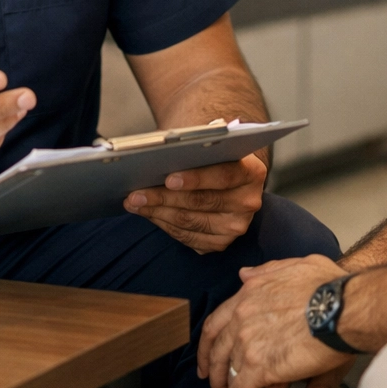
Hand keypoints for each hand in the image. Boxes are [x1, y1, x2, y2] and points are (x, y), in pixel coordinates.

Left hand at [124, 152, 265, 252]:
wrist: (226, 172)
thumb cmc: (212, 154)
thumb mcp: (210, 144)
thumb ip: (194, 147)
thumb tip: (158, 154)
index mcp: (252, 172)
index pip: (224, 175)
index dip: (196, 178)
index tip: (168, 179)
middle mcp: (248, 202)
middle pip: (202, 202)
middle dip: (164, 197)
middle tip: (136, 193)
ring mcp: (236, 226)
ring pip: (190, 222)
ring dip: (158, 212)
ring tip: (134, 202)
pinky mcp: (221, 243)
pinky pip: (187, 238)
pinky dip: (164, 225)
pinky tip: (148, 213)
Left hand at [198, 255, 352, 387]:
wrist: (344, 306)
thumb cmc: (330, 286)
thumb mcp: (296, 266)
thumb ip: (267, 272)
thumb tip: (245, 274)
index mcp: (249, 293)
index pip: (216, 322)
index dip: (208, 343)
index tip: (206, 355)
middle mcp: (243, 316)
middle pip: (217, 350)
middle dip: (212, 370)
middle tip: (213, 383)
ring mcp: (249, 342)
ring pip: (229, 372)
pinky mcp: (262, 366)